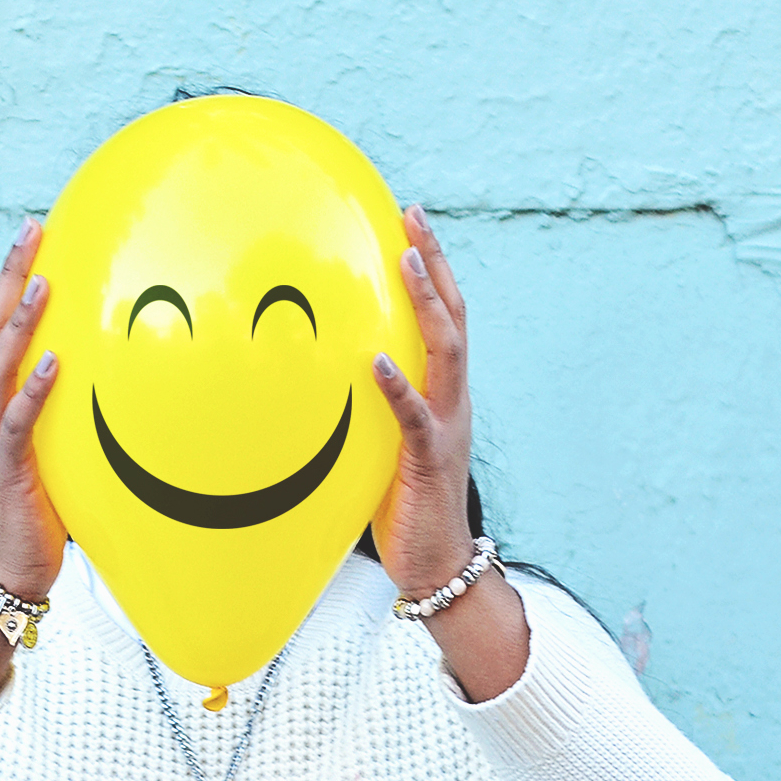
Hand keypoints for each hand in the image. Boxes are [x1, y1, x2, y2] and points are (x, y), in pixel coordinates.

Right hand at [0, 220, 68, 706]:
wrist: (9, 568)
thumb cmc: (40, 512)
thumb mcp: (58, 450)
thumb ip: (73, 415)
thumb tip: (119, 384)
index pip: (1, 327)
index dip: (14, 278)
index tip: (34, 233)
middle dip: (12, 275)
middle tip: (31, 228)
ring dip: (21, 320)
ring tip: (44, 279)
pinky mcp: (7, 464)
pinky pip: (19, 420)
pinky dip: (34, 388)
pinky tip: (54, 361)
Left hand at [369, 206, 476, 595]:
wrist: (439, 565)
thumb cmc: (406, 507)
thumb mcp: (384, 444)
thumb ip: (370, 408)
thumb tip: (327, 377)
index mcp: (443, 394)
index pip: (444, 319)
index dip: (432, 269)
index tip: (411, 222)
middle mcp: (453, 401)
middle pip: (453, 317)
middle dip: (434, 263)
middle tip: (413, 214)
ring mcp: (446, 427)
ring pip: (446, 352)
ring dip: (427, 304)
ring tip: (405, 261)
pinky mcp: (429, 460)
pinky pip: (416, 417)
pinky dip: (400, 387)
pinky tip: (378, 361)